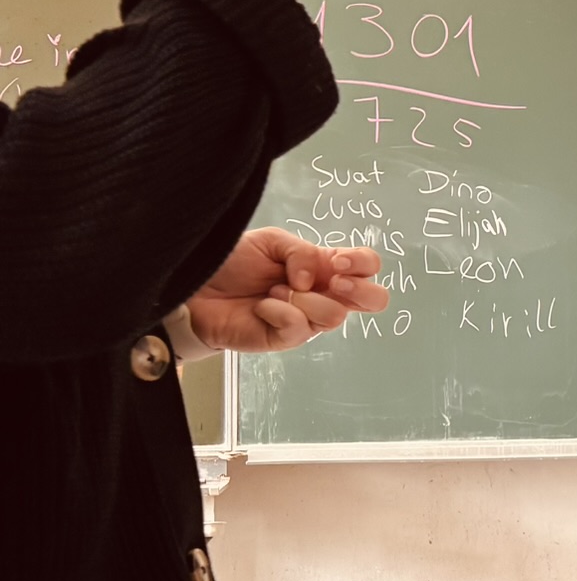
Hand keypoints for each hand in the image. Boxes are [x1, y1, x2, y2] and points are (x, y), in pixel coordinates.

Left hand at [188, 228, 388, 352]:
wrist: (197, 288)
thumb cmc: (233, 262)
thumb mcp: (272, 241)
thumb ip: (302, 252)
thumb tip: (313, 279)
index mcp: (326, 268)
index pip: (368, 266)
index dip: (362, 264)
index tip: (337, 262)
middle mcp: (324, 294)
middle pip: (375, 300)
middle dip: (359, 288)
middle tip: (332, 280)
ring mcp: (307, 319)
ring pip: (335, 315)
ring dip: (303, 298)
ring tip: (274, 291)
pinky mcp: (286, 339)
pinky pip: (298, 327)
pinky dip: (278, 311)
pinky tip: (261, 306)